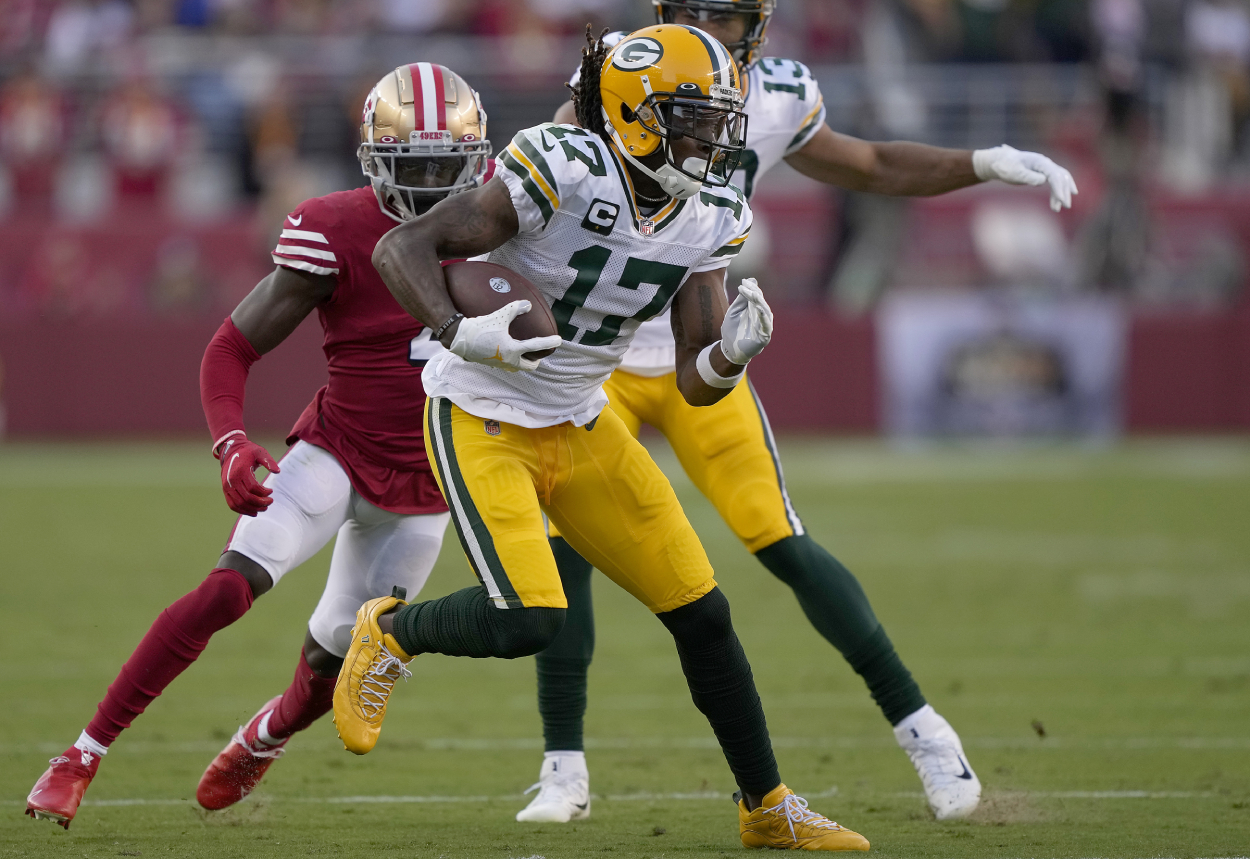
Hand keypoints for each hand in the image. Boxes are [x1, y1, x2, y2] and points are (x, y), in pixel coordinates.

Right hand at [217, 436, 279, 515]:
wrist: (231, 451)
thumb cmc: (248, 452)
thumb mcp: (260, 452)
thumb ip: (269, 461)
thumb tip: (277, 471)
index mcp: (240, 471)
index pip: (253, 488)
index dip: (264, 492)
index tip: (271, 491)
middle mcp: (231, 480)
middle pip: (247, 498)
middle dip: (260, 503)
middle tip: (270, 502)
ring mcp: (227, 487)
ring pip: (239, 504)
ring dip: (253, 509)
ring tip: (264, 508)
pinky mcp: (225, 491)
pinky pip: (232, 505)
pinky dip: (242, 511)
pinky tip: (253, 512)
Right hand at [448, 300, 562, 371]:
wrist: (460, 338)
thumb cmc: (480, 327)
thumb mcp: (499, 316)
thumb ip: (514, 309)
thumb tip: (528, 304)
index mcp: (513, 350)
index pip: (535, 346)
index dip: (548, 342)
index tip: (558, 340)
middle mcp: (508, 360)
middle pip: (529, 366)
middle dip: (536, 361)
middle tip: (539, 354)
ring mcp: (499, 364)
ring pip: (517, 368)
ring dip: (523, 362)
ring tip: (524, 354)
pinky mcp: (490, 364)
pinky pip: (506, 365)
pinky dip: (511, 360)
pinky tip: (506, 352)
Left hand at [719, 278, 772, 364]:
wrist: (729, 350)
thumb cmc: (732, 330)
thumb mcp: (734, 311)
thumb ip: (741, 298)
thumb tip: (751, 279)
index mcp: (755, 310)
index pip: (756, 296)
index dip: (751, 288)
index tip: (742, 282)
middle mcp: (762, 317)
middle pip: (761, 302)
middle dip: (754, 293)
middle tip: (746, 286)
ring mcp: (764, 327)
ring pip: (765, 312)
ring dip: (760, 303)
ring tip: (753, 295)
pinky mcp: (764, 337)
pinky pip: (766, 326)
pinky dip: (763, 318)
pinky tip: (759, 309)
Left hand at [972, 144, 1077, 211]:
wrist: (1001, 162)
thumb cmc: (1006, 167)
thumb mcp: (1014, 173)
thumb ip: (1028, 176)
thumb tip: (1043, 181)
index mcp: (1039, 161)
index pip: (1054, 175)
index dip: (1058, 187)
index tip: (1060, 200)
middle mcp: (1045, 163)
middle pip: (1060, 177)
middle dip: (1064, 192)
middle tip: (1065, 206)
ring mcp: (1045, 168)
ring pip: (1060, 179)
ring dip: (1062, 193)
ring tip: (1057, 209)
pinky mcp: (1043, 173)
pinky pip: (1055, 181)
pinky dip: (1059, 190)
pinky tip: (1060, 199)